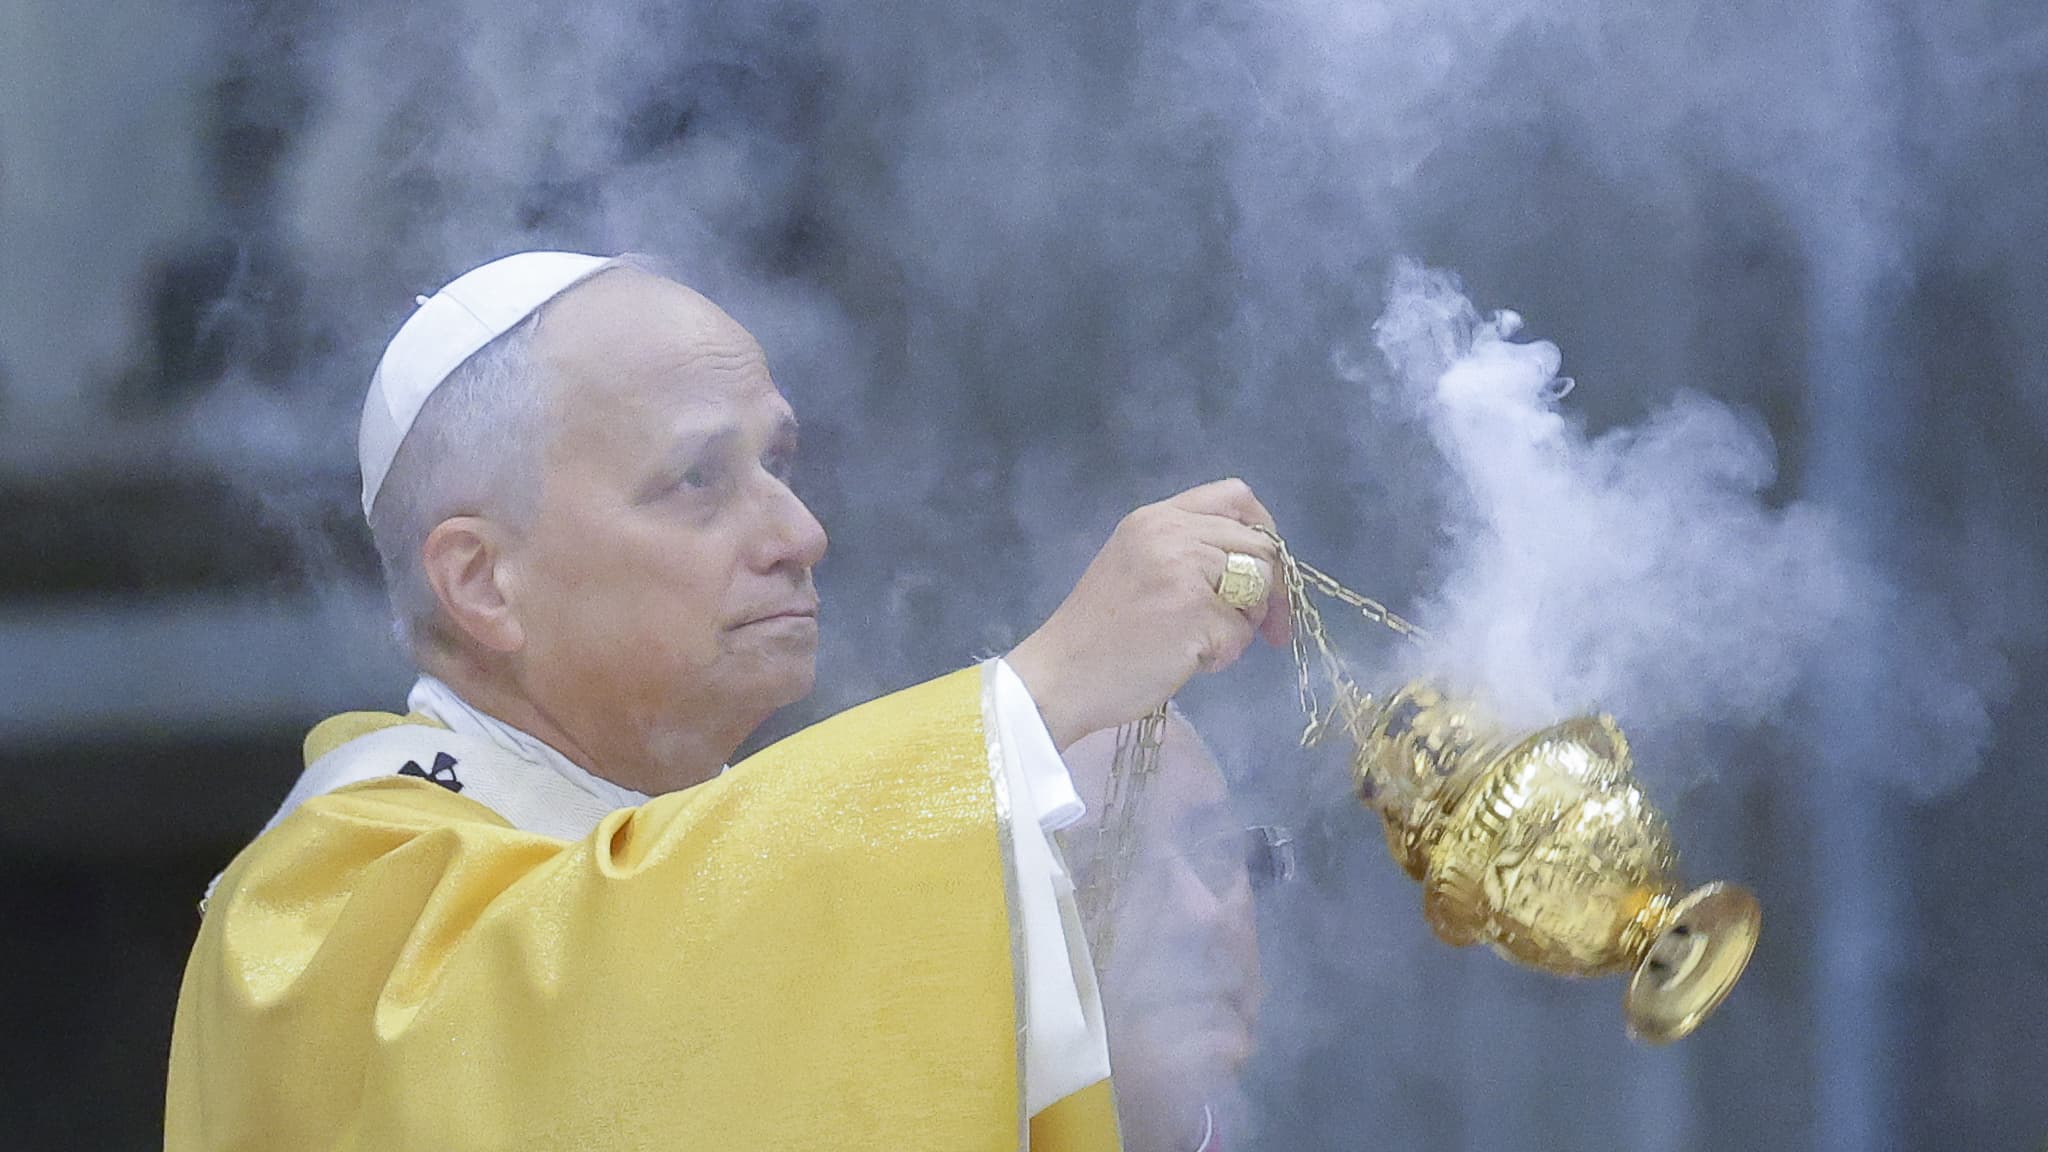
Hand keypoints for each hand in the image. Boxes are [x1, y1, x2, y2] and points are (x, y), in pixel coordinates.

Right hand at [1007, 478, 1289, 749]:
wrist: (1060, 676)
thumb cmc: (1097, 632)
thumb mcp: (1135, 565)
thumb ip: (1185, 551)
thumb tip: (1251, 567)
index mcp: (1156, 518)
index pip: (1235, 497)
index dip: (1264, 532)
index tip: (1264, 572)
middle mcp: (1170, 532)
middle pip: (1259, 546)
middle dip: (1272, 592)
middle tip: (1268, 630)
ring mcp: (1183, 569)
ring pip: (1258, 588)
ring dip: (1244, 625)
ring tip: (1205, 645)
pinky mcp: (1194, 611)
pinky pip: (1241, 633)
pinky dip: (1224, 656)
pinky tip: (1189, 662)